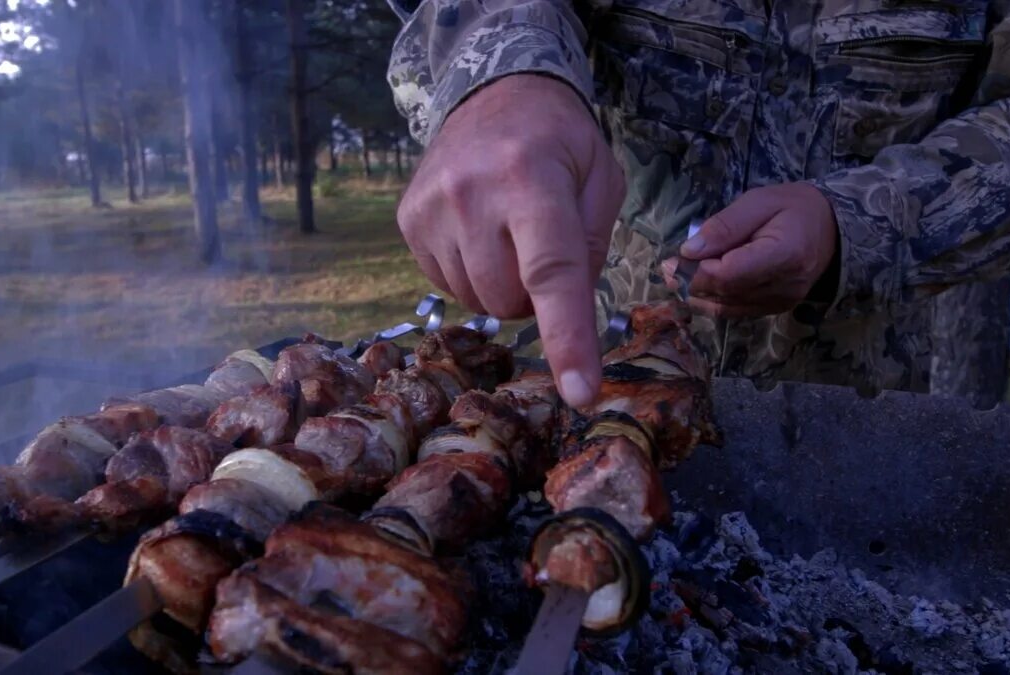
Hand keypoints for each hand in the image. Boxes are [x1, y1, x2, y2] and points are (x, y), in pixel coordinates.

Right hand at [397, 74, 624, 406]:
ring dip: (502, 285)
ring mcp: (431, 209)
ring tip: (509, 234)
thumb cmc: (559, 141)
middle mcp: (471, 194)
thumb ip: (595, 247)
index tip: (580, 393)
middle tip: (543, 248)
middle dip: (535, 294)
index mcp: (531, 180)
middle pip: (509, 301)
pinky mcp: (408, 221)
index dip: (567, 338)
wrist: (494, 94)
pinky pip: (447, 286)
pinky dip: (473, 273)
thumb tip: (569, 314)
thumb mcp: (601, 178)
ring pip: (476, 301)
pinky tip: (480, 232)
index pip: (552, 273)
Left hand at [659, 183, 838, 317]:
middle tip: (668, 266)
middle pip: (725, 292)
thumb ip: (725, 226)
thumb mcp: (759, 202)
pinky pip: (736, 311)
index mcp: (785, 255)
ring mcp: (782, 301)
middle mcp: (785, 285)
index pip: (730, 275)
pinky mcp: (776, 308)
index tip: (676, 258)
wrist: (833, 228)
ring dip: (698, 294)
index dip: (698, 270)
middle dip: (691, 281)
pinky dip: (713, 301)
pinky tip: (697, 288)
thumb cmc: (794, 208)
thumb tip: (689, 251)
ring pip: (727, 306)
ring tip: (676, 275)